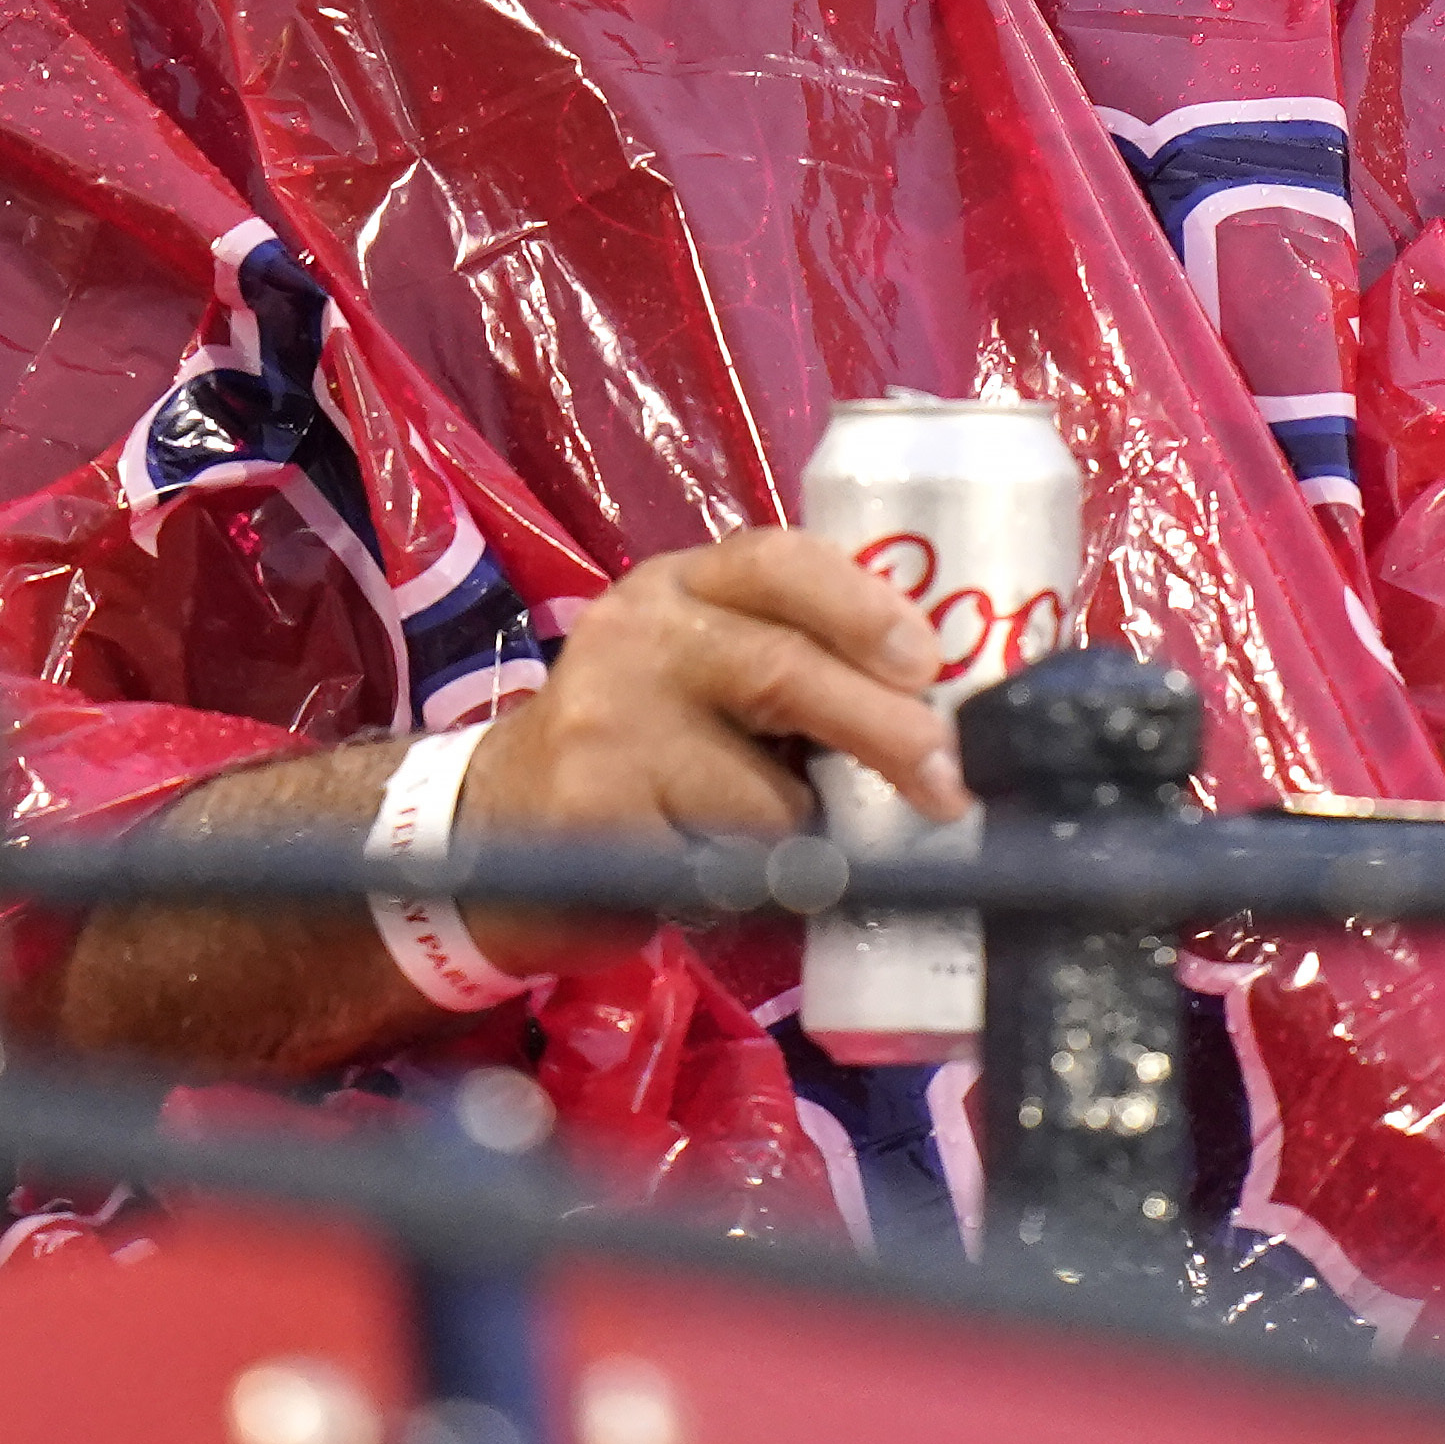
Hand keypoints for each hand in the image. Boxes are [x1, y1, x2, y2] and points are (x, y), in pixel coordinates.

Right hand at [446, 534, 963, 971]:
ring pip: (762, 792)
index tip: (928, 663)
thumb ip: (793, 658)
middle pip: (781, 670)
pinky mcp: (594, 815)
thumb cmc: (644, 741)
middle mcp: (638, 634)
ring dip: (803, 833)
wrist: (498, 817)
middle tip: (946, 786)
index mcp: (683, 583)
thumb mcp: (704, 668)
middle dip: (883, 730)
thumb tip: (944, 704)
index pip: (779, 561)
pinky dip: (750, 883)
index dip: (863, 606)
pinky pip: (721, 864)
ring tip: (777, 841)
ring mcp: (607, 724)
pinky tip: (712, 873)